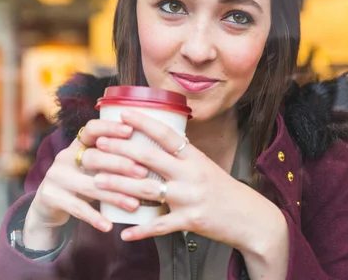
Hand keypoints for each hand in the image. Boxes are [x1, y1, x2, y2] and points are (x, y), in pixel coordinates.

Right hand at [24, 119, 147, 248]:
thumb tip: (155, 154)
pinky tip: (108, 226)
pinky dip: (94, 217)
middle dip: (121, 164)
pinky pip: (77, 208)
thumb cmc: (84, 181)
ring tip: (135, 204)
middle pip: (94, 157)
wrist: (48, 206)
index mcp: (78, 145)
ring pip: (90, 185)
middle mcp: (64, 157)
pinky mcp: (50, 197)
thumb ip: (114, 158)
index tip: (131, 130)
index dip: (110, 128)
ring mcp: (55, 177)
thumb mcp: (95, 166)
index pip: (92, 129)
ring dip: (115, 195)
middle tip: (143, 173)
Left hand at [93, 109, 286, 255]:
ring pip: (148, 190)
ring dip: (120, 185)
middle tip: (98, 144)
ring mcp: (190, 198)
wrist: (249, 218)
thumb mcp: (206, 167)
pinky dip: (141, 231)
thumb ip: (183, 158)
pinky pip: (161, 226)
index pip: (166, 134)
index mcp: (195, 158)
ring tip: (98, 181)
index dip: (143, 122)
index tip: (122, 114)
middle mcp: (192, 174)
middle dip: (120, 149)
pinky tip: (124, 233)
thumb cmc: (225, 191)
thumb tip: (157, 144)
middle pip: (150, 157)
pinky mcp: (190, 221)